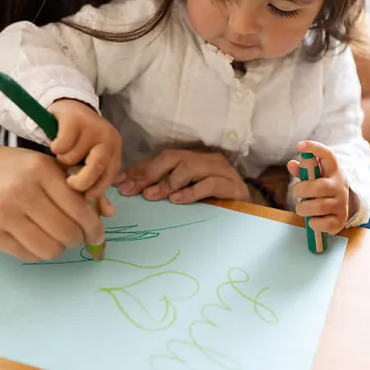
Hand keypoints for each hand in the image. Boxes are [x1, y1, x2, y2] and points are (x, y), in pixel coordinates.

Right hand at [0, 145, 114, 261]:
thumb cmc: (17, 168)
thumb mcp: (49, 167)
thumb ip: (79, 188)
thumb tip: (109, 214)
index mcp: (40, 171)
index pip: (78, 208)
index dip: (94, 227)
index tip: (98, 235)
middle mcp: (21, 192)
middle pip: (66, 233)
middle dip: (77, 239)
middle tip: (75, 235)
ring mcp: (3, 215)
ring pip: (49, 249)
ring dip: (60, 248)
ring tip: (56, 237)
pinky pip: (28, 256)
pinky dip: (40, 252)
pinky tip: (38, 239)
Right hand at [47, 99, 121, 198]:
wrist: (67, 110)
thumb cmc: (77, 143)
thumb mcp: (87, 165)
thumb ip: (95, 189)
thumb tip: (108, 215)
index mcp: (114, 151)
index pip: (108, 177)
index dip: (94, 190)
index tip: (80, 199)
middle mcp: (108, 137)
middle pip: (97, 167)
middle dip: (80, 181)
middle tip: (68, 183)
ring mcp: (93, 126)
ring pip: (75, 157)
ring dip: (63, 161)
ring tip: (62, 155)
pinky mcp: (75, 118)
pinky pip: (63, 144)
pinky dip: (55, 148)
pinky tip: (55, 145)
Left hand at [113, 150, 250, 203]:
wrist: (251, 211)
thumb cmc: (215, 203)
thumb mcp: (186, 194)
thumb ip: (165, 190)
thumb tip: (132, 192)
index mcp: (192, 159)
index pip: (160, 160)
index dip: (138, 170)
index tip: (118, 183)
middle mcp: (205, 159)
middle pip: (172, 158)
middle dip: (148, 173)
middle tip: (130, 190)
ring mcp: (220, 170)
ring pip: (189, 167)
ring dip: (167, 182)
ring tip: (151, 196)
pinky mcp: (232, 184)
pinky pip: (209, 184)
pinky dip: (192, 191)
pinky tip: (177, 200)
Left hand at [287, 140, 358, 234]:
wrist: (340, 211)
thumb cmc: (322, 191)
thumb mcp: (314, 178)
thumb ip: (303, 171)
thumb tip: (291, 164)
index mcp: (333, 171)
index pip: (328, 155)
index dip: (314, 148)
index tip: (299, 145)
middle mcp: (340, 186)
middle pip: (318, 187)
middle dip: (301, 190)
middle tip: (296, 193)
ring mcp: (342, 204)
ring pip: (318, 207)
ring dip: (303, 208)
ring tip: (302, 208)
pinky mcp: (340, 221)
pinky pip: (321, 223)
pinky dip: (312, 223)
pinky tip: (313, 220)